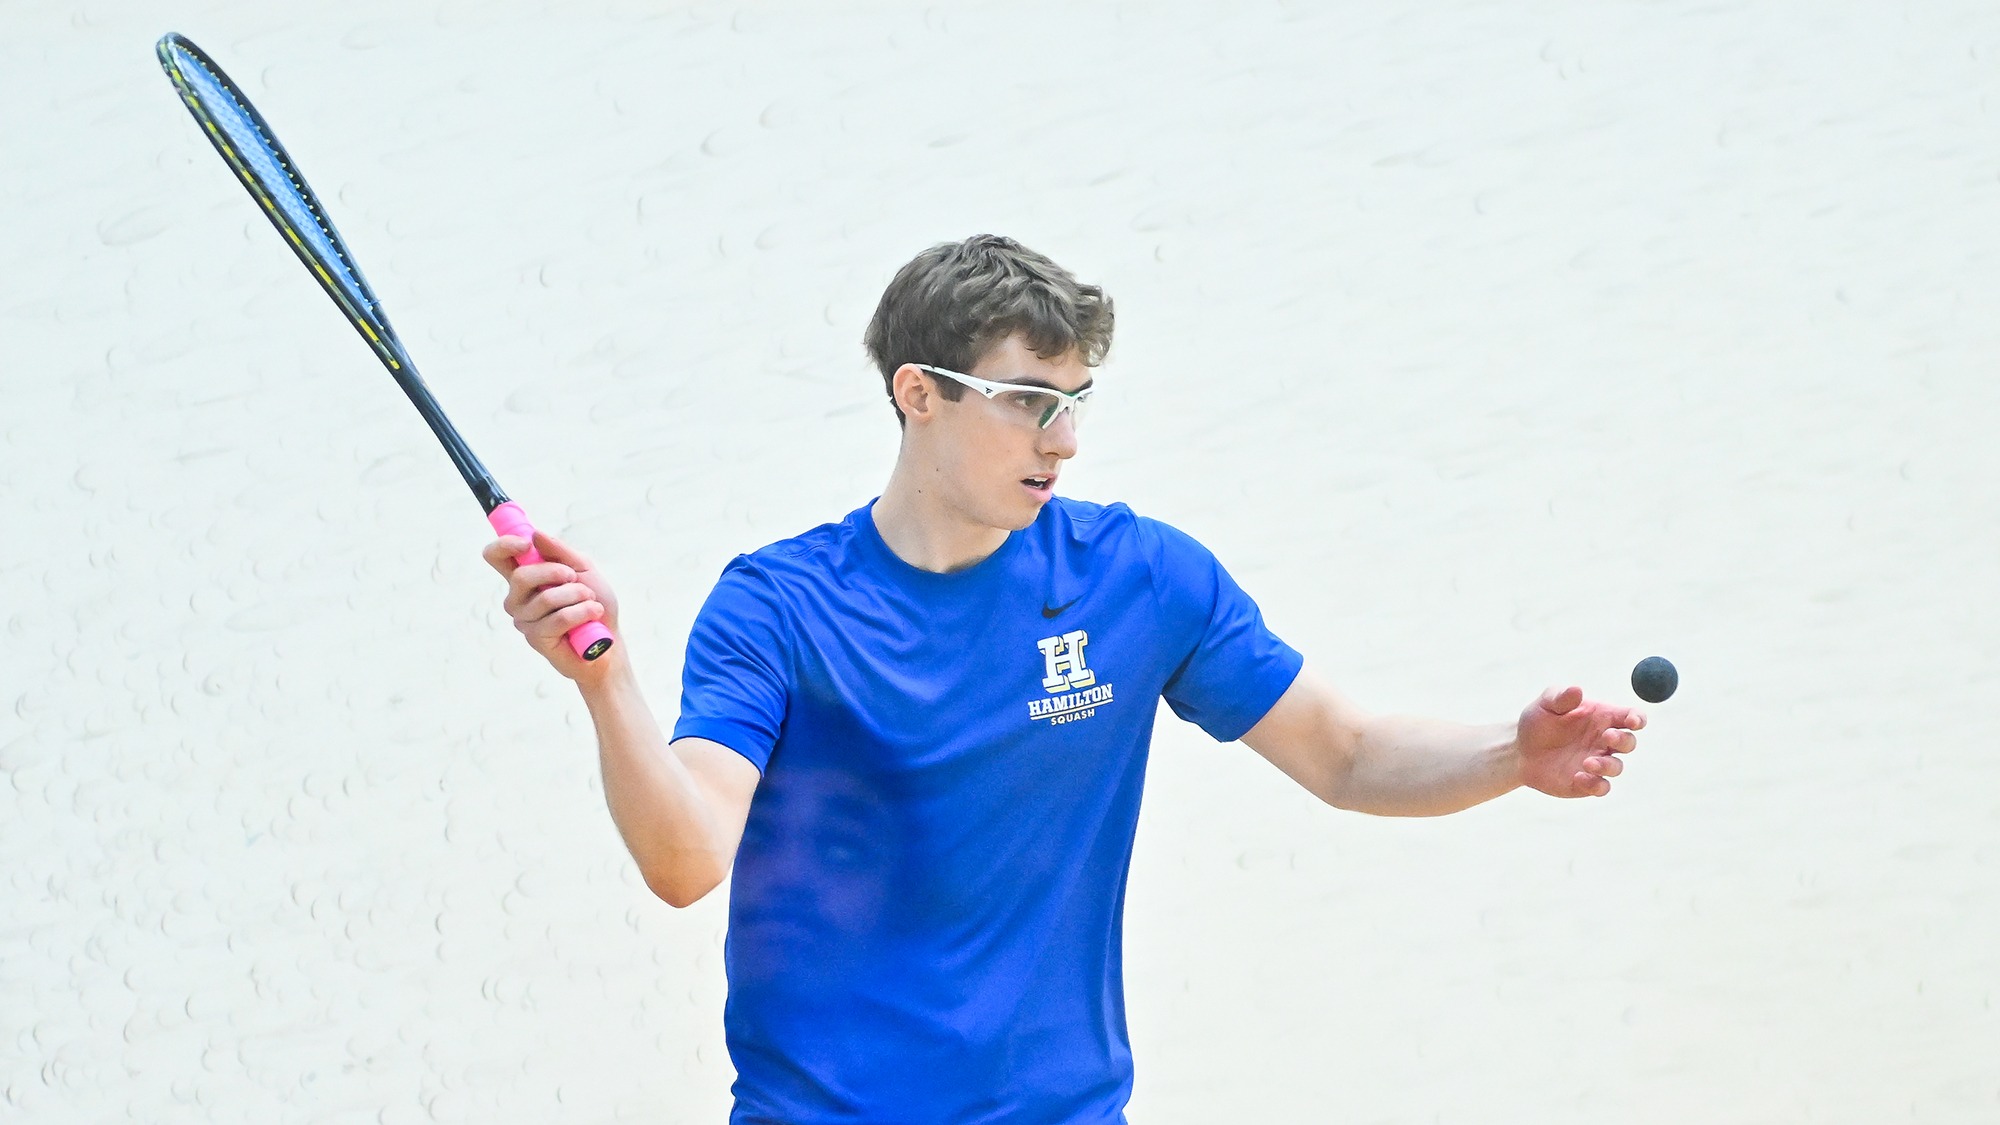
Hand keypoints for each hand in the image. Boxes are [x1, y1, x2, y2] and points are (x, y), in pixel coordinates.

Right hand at [482, 528, 622, 683]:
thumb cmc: (594, 602)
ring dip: (578, 595)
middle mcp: (518, 598)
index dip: (504, 545)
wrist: (609, 639)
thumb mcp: (583, 568)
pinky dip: (583, 612)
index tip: (526, 543)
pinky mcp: (536, 638)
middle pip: (521, 576)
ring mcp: (524, 619)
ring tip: (591, 602)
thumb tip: (535, 534)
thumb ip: (560, 551)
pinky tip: (592, 615)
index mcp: (525, 577)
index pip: (496, 557)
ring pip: (546, 598)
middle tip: (575, 578)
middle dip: (556, 572)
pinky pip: (559, 618)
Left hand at [1515, 685, 1643, 797]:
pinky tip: (1578, 777)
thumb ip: (1561, 697)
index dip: (1637, 718)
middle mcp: (1604, 741)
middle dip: (1623, 740)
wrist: (1519, 751)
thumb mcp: (1545, 704)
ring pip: (1617, 767)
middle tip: (1607, 737)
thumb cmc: (1538, 722)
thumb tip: (1577, 690)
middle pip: (1629, 742)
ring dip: (1607, 765)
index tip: (1632, 721)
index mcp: (1602, 718)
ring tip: (1587, 762)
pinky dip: (1595, 785)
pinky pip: (1601, 788)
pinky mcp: (1586, 783)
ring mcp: (1597, 763)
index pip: (1631, 716)